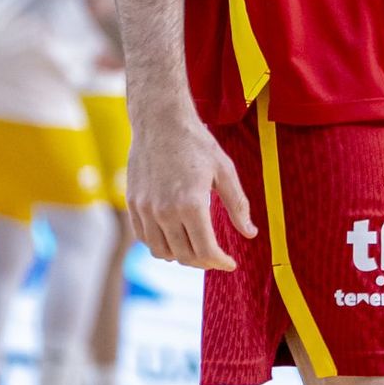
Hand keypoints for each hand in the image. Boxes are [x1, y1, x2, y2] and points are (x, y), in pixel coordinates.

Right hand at [126, 111, 256, 269]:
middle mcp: (165, 211)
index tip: (230, 263)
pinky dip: (160, 245)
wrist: (160, 121)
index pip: (206, 250)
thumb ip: (238, 205)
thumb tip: (250, 233)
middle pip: (184, 256)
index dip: (220, 262)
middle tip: (216, 257)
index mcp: (192, 204)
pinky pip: (144, 238)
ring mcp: (145, 209)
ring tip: (196, 249)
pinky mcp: (133, 204)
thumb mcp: (225, 171)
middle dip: (204, 262)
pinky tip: (174, 238)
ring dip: (181, 257)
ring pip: (162, 252)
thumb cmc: (197, 144)